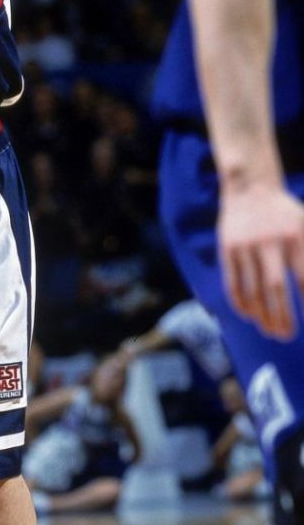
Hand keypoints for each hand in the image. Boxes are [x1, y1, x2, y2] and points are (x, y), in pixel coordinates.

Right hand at [219, 183, 303, 337]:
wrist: (250, 188)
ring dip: (261, 314)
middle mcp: (269, 241)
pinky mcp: (227, 249)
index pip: (303, 278)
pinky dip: (240, 302)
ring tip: (269, 330)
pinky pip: (233, 282)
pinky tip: (249, 315)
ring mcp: (245, 246)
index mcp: (294, 236)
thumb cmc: (285, 215)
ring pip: (252, 288)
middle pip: (275, 287)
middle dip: (282, 315)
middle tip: (286, 336)